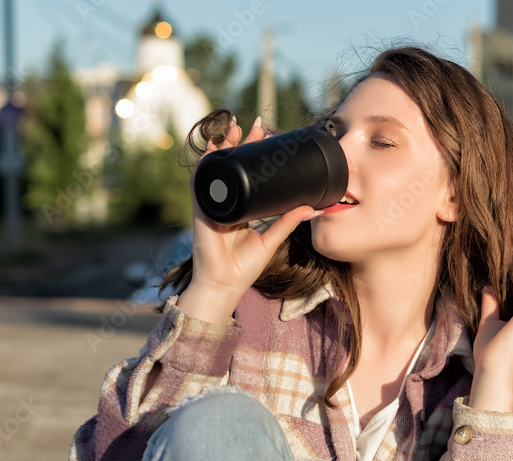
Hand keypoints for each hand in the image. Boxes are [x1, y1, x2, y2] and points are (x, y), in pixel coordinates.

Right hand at [178, 116, 323, 323]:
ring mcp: (211, 206)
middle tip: (251, 124)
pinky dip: (204, 167)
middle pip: (230, 166)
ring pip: (214, 169)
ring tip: (231, 129)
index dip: (254, 154)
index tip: (266, 135)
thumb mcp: (271, 240)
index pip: (247, 174)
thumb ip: (288, 222)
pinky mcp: (201, 212)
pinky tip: (211, 152)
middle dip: (237, 143)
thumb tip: (313, 207)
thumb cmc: (243, 268)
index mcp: (240, 209)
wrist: (225, 285)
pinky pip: (200, 184)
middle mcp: (224, 204)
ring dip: (221, 148)